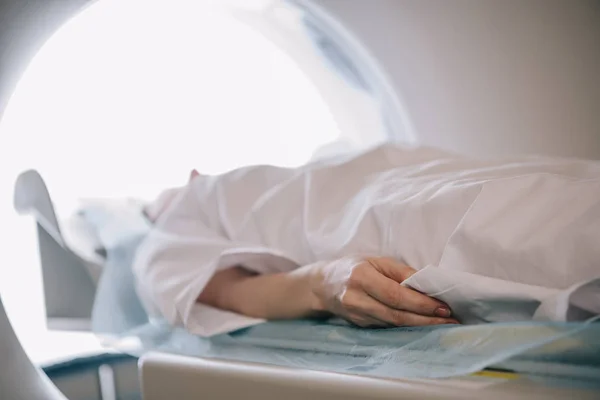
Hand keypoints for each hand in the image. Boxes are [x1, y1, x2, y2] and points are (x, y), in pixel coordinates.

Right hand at [308, 256, 457, 326]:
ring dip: (421, 325)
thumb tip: (426, 283)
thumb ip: (400, 271)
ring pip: (394, 324)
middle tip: (452, 320)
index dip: (420, 303)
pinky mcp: (361, 326)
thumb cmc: (351, 267)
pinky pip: (388, 326)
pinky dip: (408, 326)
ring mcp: (358, 316)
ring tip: (445, 324)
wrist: (322, 286)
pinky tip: (424, 325)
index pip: (395, 295)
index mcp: (361, 278)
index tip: (443, 306)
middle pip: (397, 314)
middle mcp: (357, 300)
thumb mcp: (375, 260)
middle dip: (427, 319)